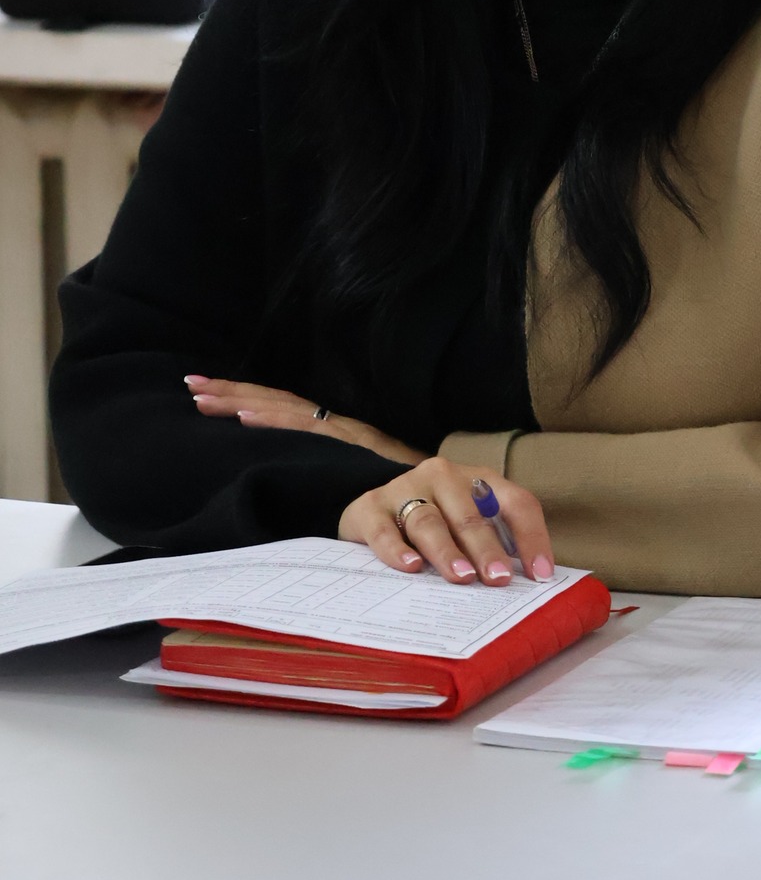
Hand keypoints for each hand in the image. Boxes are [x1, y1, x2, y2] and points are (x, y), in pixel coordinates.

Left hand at [184, 376, 427, 467]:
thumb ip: (338, 474)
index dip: (246, 398)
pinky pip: (304, 431)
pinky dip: (274, 423)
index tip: (206, 393)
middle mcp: (336, 425)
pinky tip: (245, 420)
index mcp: (336, 430)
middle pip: (277, 403)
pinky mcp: (347, 448)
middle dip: (232, 393)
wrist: (451, 493)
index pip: (285, 408)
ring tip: (204, 399)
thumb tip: (302, 479)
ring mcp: (341, 434)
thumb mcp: (366, 477)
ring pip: (284, 411)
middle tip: (190, 386)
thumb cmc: (410, 491)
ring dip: (243, 403)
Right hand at [338, 458, 554, 587]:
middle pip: (470, 515)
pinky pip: (383, 530)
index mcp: (479, 480)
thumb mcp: (468, 524)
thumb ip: (497, 545)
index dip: (532, 538)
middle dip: (487, 548)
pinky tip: (411, 567)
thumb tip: (530, 585)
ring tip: (461, 577)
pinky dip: (397, 549)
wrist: (374, 509)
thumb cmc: (435, 523)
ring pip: (429, 522)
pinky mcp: (370, 507)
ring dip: (447, 551)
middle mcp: (443, 477)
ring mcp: (404, 489)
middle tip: (498, 578)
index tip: (540, 576)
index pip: (516, 503)